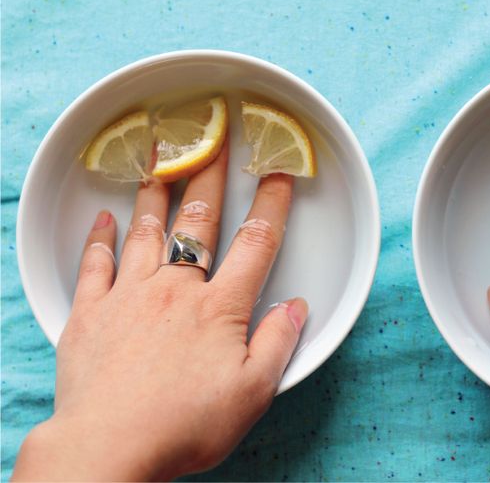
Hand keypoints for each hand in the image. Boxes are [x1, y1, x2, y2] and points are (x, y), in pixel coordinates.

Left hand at [14, 140, 306, 480]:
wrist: (110, 447)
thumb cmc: (184, 425)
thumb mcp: (252, 392)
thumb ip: (278, 343)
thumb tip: (296, 307)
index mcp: (219, 308)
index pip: (254, 243)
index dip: (271, 204)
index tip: (278, 173)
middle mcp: (175, 291)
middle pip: (198, 223)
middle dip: (210, 178)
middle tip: (215, 144)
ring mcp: (129, 297)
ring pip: (147, 232)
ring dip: (157, 194)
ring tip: (160, 161)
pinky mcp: (91, 314)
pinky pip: (95, 264)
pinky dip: (101, 239)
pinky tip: (105, 218)